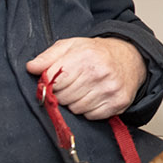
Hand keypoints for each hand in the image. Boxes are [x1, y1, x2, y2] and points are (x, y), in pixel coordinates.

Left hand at [27, 36, 144, 120]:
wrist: (131, 58)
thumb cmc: (97, 52)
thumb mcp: (71, 46)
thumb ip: (48, 56)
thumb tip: (31, 68)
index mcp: (84, 56)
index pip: (54, 81)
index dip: (50, 83)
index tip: (54, 81)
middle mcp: (99, 73)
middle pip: (63, 98)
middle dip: (63, 93)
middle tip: (72, 84)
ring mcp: (110, 90)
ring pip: (76, 109)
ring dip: (76, 102)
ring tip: (85, 89)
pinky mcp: (118, 103)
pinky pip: (91, 116)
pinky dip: (89, 110)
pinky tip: (95, 96)